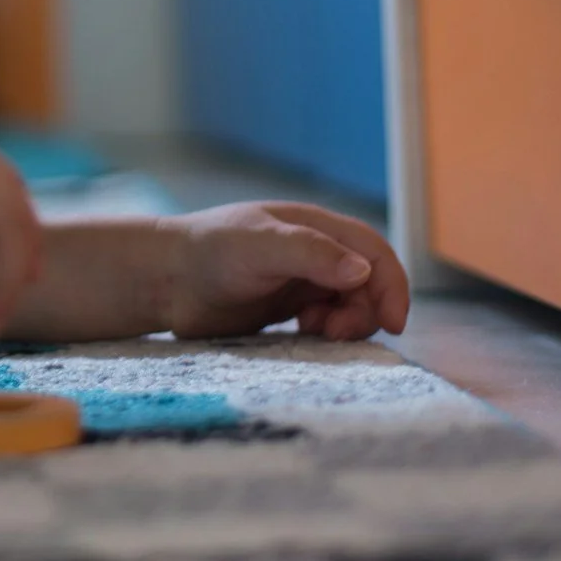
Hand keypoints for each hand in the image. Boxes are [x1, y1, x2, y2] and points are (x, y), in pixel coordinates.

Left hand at [160, 202, 409, 339]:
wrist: (166, 280)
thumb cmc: (209, 252)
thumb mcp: (260, 246)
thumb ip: (310, 254)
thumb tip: (363, 271)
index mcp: (315, 227)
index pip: (374, 252)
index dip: (392, 285)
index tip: (394, 324)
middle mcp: (315, 251)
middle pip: (368, 284)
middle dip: (364, 311)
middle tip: (333, 334)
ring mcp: (302, 280)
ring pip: (351, 305)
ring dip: (345, 323)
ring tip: (313, 331)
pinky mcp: (287, 307)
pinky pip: (327, 322)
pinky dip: (326, 332)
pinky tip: (300, 334)